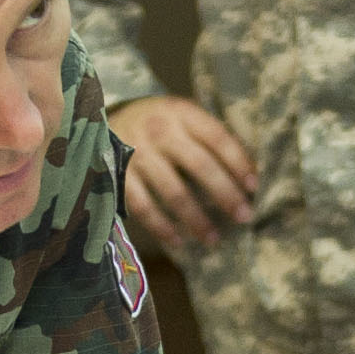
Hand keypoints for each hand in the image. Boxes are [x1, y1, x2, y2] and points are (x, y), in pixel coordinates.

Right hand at [110, 94, 256, 250]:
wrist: (100, 121)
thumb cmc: (157, 125)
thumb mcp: (182, 118)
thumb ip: (210, 138)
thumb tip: (249, 175)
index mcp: (181, 113)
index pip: (217, 138)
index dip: (238, 162)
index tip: (254, 186)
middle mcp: (159, 131)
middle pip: (199, 166)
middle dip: (225, 194)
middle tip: (244, 216)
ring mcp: (137, 154)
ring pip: (173, 192)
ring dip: (196, 218)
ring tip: (213, 238)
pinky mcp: (117, 176)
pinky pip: (143, 207)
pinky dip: (162, 226)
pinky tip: (178, 240)